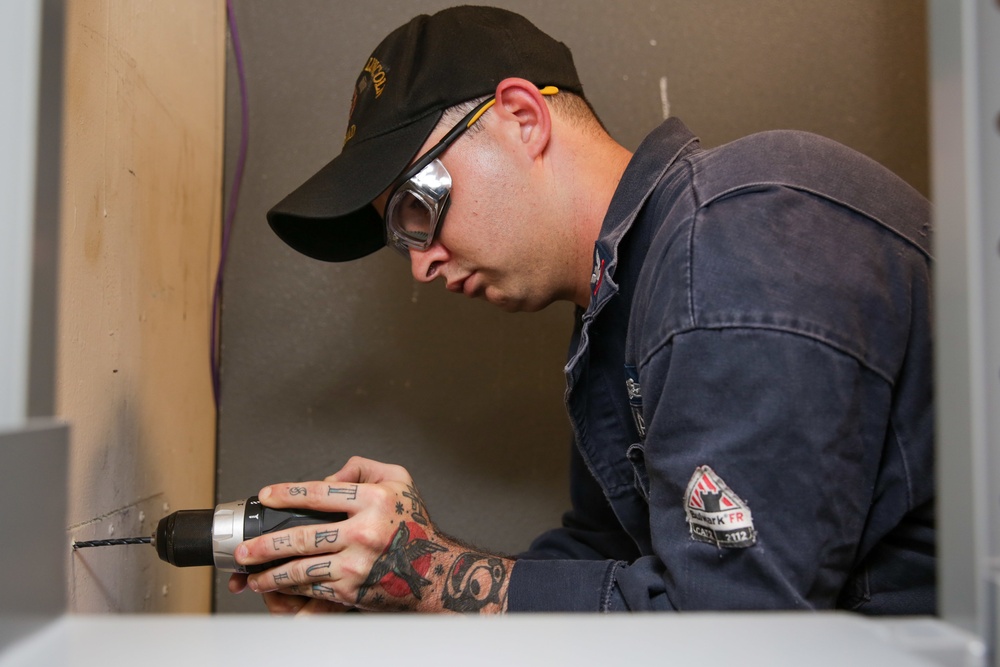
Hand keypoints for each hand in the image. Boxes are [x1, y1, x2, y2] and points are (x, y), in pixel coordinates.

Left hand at [233, 456, 511, 613]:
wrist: (437, 572)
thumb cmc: (416, 525)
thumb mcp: (400, 480)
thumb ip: (364, 468)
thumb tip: (331, 473)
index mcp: (373, 500)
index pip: (319, 493)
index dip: (288, 493)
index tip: (267, 495)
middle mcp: (364, 532)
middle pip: (301, 537)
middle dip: (265, 544)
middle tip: (243, 549)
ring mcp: (357, 564)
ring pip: (301, 569)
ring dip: (270, 574)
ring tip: (251, 575)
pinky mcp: (354, 590)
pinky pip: (314, 589)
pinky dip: (292, 590)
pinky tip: (277, 589)